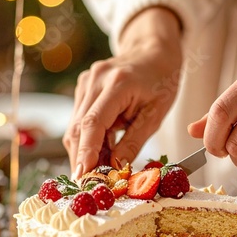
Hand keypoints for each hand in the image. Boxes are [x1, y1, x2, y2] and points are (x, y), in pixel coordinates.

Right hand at [63, 7, 182, 178]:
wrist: (153, 52)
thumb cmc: (161, 83)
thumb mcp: (155, 115)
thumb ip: (134, 141)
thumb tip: (115, 168)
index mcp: (117, 84)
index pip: (93, 123)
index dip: (86, 152)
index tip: (82, 176)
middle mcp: (95, 80)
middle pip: (78, 127)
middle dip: (81, 158)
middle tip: (89, 183)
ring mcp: (86, 82)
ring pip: (75, 126)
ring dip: (83, 151)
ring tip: (97, 171)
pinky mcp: (83, 87)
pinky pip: (79, 119)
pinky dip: (87, 139)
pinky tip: (99, 152)